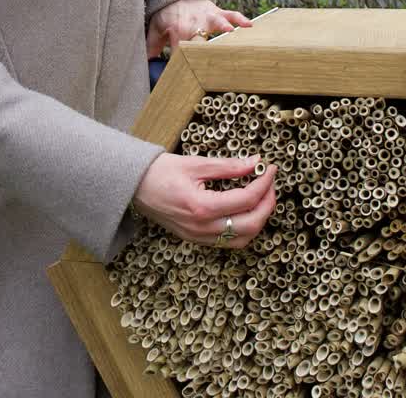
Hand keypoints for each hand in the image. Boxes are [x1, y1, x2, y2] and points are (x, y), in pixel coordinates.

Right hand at [132, 153, 276, 248]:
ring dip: (259, 220)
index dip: (264, 183)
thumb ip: (228, 166)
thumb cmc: (161, 172)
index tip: (270, 168)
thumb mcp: (196, 163)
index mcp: (202, 207)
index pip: (246, 199)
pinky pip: (228, 242)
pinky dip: (244, 229)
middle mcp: (202, 227)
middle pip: (251, 224)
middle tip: (270, 184)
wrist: (134, 187)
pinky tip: (245, 211)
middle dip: (268, 204)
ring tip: (262, 198)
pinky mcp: (196, 239)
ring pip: (242, 239)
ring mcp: (198, 237)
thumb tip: (255, 162)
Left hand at [146, 0, 251, 57]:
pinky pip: (231, 14)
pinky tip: (249, 26)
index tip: (186, 80)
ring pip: (218, 24)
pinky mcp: (217, 12)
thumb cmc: (167, 13)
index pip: (180, 53)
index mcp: (178, 32)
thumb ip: (151, 46)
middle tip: (212, 64)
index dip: (183, 67)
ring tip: (232, 35)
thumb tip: (146, 64)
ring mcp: (207, 18)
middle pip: (201, 41)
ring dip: (224, 29)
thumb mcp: (156, 28)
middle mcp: (194, 25)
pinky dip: (240, 19)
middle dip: (206, 52)